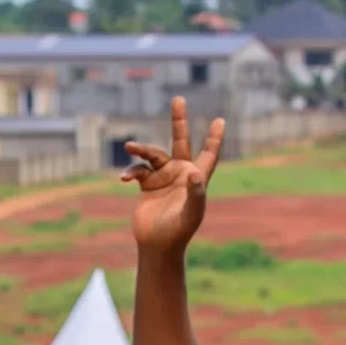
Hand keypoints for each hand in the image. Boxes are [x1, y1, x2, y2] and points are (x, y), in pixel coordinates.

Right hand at [120, 96, 224, 254]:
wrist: (158, 245)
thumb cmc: (179, 230)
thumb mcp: (191, 212)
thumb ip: (196, 192)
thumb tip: (194, 173)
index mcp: (196, 177)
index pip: (209, 154)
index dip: (214, 138)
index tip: (220, 120)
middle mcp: (180, 173)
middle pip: (181, 141)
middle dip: (179, 121)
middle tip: (178, 99)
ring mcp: (163, 177)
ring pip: (153, 154)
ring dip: (142, 150)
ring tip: (130, 147)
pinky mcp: (146, 184)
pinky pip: (137, 170)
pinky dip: (131, 171)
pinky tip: (125, 178)